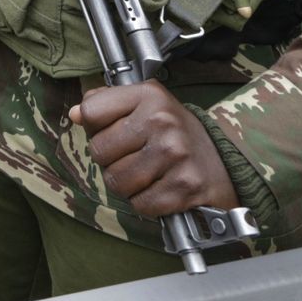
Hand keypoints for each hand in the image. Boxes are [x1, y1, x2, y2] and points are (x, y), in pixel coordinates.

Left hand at [69, 81, 238, 217]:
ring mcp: (174, 154)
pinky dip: (145, 202)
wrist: (226, 161)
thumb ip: (106, 104)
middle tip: (133, 156)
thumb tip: (75, 115)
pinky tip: (160, 188)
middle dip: (111, 160)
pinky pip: (140, 204)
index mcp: (149, 96)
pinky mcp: (184, 187)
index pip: (91, 111)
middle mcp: (162, 121)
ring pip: (117, 181)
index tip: (111, 130)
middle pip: (99, 151)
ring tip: (146, 173)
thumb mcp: (146, 105)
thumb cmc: (177, 133)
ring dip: (127, 184)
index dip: (94, 127)